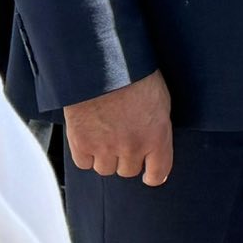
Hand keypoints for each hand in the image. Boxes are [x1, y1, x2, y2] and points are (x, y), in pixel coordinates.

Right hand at [65, 70, 172, 185]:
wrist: (103, 68)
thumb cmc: (136, 77)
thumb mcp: (161, 100)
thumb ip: (157, 127)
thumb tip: (155, 144)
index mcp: (157, 136)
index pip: (158, 172)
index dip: (154, 175)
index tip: (150, 174)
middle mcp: (132, 147)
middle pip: (128, 170)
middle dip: (127, 158)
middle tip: (124, 140)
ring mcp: (105, 148)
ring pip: (106, 169)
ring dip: (106, 158)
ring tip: (106, 136)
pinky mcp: (81, 145)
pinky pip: (84, 163)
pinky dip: (86, 154)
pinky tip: (90, 138)